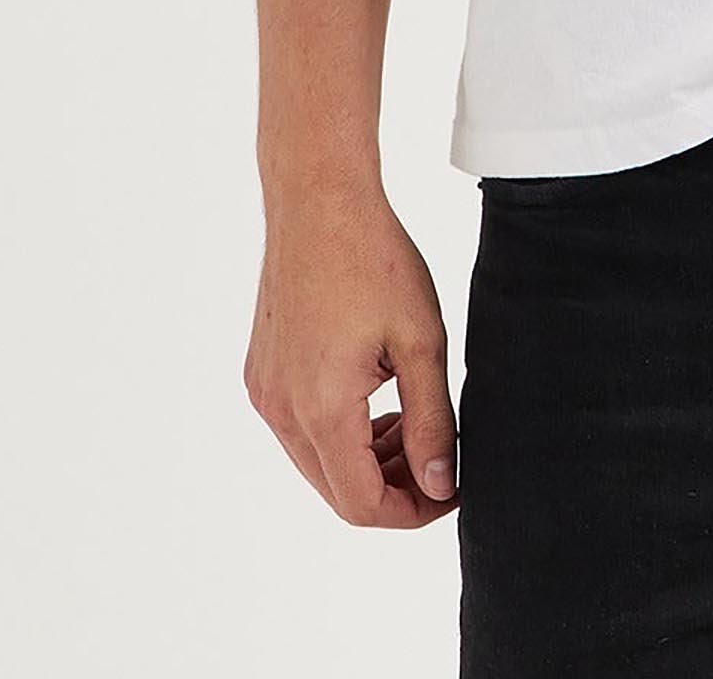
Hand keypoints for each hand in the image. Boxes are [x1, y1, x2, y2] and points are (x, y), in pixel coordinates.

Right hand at [245, 180, 459, 525]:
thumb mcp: (421, 341)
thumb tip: (441, 485)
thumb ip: (431, 420)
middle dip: (393, 487)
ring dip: (367, 459)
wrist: (319, 199)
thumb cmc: (375, 259)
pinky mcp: (261, 371)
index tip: (451, 492)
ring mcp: (265, 390)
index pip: (362, 505)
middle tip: (440, 457)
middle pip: (337, 490)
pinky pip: (300, 427)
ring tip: (414, 422)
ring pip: (317, 461)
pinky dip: (339, 430)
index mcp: (320, 409)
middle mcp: (281, 410)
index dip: (412, 512)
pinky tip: (376, 397)